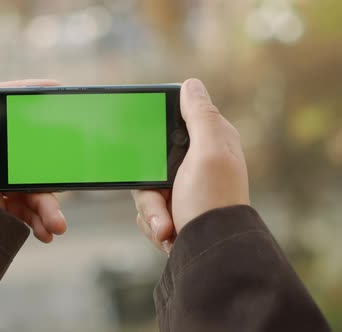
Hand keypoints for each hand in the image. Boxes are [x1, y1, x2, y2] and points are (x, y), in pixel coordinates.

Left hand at [0, 79, 66, 242]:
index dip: (24, 96)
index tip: (53, 89)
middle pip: (23, 152)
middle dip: (46, 171)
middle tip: (66, 176)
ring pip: (29, 184)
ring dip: (47, 205)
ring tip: (56, 224)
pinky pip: (26, 208)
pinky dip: (39, 219)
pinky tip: (46, 231)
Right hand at [132, 79, 249, 253]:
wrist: (210, 254)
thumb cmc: (213, 202)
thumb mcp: (209, 152)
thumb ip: (201, 116)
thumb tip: (191, 84)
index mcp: (209, 142)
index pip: (175, 121)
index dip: (156, 132)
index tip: (147, 146)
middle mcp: (196, 163)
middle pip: (150, 160)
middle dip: (149, 188)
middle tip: (162, 202)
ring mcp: (182, 188)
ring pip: (144, 188)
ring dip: (152, 211)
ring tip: (168, 227)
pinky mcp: (173, 209)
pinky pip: (146, 209)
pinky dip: (153, 223)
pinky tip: (168, 232)